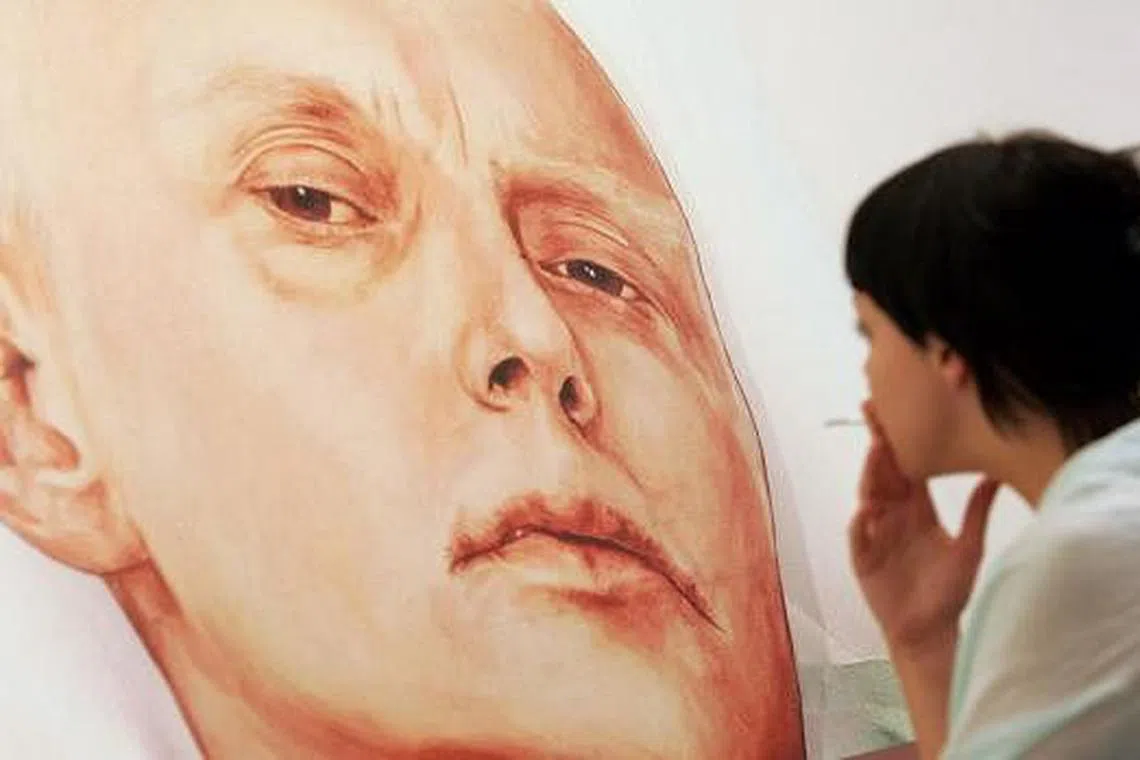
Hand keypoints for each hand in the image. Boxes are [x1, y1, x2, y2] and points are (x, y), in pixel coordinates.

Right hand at [849, 401, 999, 651]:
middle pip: (883, 474)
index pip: (906, 466)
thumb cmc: (948, 591)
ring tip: (877, 455)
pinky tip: (866, 511)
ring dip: (872, 476)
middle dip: (878, 445)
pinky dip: (862, 524)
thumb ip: (977, 510)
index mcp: (917, 509)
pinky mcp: (864, 559)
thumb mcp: (970, 547)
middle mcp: (894, 516)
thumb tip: (996, 475)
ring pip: (870, 498)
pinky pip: (860, 537)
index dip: (898, 439)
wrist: (930, 631)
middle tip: (874, 414)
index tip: (892, 411)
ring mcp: (876, 535)